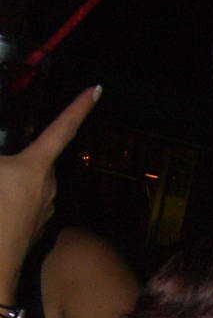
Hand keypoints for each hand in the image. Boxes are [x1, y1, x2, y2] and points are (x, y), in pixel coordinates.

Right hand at [0, 86, 100, 297]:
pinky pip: (22, 203)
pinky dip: (8, 199)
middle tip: (1, 170)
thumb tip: (8, 162)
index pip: (62, 128)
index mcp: (35, 166)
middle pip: (36, 158)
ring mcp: (43, 210)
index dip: (79, 107)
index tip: (98, 89)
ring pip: (27, 182)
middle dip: (19, 156)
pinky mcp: (34, 228)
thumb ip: (2, 157)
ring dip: (10, 180)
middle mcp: (47, 186)